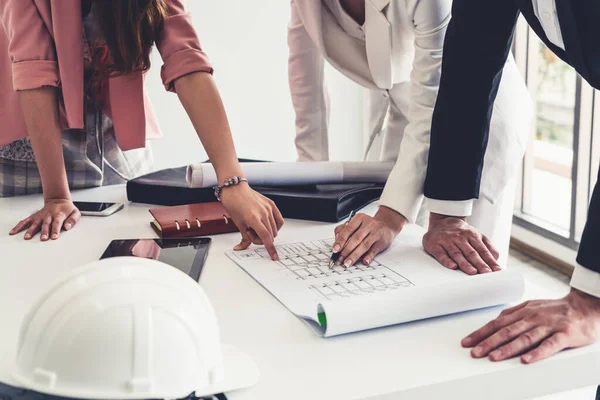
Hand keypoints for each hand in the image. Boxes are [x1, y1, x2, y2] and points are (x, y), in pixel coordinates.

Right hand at [9, 198, 80, 240]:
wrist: (58, 200)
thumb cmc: (67, 208)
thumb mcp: (75, 212)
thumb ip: (73, 220)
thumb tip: (68, 227)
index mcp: (59, 215)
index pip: (57, 224)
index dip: (55, 230)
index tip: (54, 237)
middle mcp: (49, 216)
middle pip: (46, 224)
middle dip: (44, 232)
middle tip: (43, 239)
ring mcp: (41, 216)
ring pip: (35, 223)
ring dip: (31, 230)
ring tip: (27, 237)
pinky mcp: (34, 216)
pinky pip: (25, 221)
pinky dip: (19, 226)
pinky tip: (14, 232)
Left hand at [220, 182, 283, 259]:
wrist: (235, 189)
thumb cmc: (234, 204)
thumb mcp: (238, 224)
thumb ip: (244, 238)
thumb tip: (242, 248)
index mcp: (253, 218)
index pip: (265, 237)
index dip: (270, 248)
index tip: (273, 256)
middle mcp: (263, 213)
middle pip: (270, 235)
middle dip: (261, 239)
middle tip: (251, 232)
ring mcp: (268, 208)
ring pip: (275, 229)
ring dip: (267, 232)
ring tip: (256, 225)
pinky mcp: (271, 204)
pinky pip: (279, 220)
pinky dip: (275, 226)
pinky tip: (267, 225)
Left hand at [332, 206, 406, 266]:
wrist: (387, 225)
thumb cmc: (368, 225)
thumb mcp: (356, 223)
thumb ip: (344, 229)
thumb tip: (337, 240)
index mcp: (359, 218)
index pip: (348, 230)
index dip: (341, 240)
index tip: (335, 249)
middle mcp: (368, 224)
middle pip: (356, 238)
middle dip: (346, 250)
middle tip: (340, 259)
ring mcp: (376, 233)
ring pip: (364, 245)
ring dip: (355, 255)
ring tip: (347, 263)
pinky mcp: (382, 242)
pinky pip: (374, 250)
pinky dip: (369, 257)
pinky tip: (364, 261)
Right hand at [422, 213, 499, 274]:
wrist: (442, 220)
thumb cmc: (461, 232)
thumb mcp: (476, 235)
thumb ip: (487, 246)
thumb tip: (496, 258)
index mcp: (471, 235)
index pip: (482, 250)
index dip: (489, 260)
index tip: (496, 270)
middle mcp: (459, 237)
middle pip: (470, 252)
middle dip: (479, 263)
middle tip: (486, 273)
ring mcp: (446, 240)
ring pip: (456, 253)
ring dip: (464, 263)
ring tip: (472, 272)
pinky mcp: (434, 244)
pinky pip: (440, 253)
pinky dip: (446, 260)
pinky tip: (452, 266)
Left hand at [462, 289, 599, 363]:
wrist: (586, 306)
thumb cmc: (557, 309)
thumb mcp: (532, 307)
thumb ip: (514, 315)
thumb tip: (495, 322)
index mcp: (523, 311)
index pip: (497, 323)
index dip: (481, 333)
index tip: (466, 342)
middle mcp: (533, 317)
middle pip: (507, 331)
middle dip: (488, 342)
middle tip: (474, 352)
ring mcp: (549, 325)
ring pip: (525, 337)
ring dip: (507, 348)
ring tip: (493, 358)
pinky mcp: (565, 335)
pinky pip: (550, 345)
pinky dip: (537, 353)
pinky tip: (525, 360)